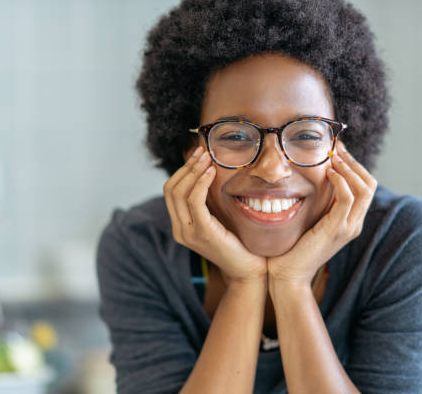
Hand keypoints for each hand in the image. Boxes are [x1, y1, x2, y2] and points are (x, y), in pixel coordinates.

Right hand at [163, 147, 266, 281]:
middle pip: (170, 189)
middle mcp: (180, 230)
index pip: (171, 191)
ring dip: (193, 170)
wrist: (250, 271)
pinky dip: (201, 182)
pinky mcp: (202, 233)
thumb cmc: (240, 244)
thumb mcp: (221, 220)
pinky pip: (194, 201)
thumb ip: (211, 203)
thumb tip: (211, 174)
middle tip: (202, 151)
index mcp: (181, 226)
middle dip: (186, 166)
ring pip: (179, 192)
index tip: (199, 155)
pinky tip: (211, 172)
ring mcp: (189, 233)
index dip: (183, 170)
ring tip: (207, 158)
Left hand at [267, 141, 376, 286]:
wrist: (288, 274)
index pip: (364, 185)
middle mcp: (354, 223)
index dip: (353, 165)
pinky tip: (328, 172)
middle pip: (369, 184)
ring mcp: (348, 227)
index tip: (337, 150)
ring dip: (348, 167)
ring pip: (364, 188)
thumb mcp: (310, 219)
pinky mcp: (337, 229)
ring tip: (332, 157)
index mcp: (350, 220)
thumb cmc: (292, 247)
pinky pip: (347, 198)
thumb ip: (317, 203)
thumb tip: (314, 178)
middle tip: (336, 148)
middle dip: (353, 162)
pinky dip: (341, 180)